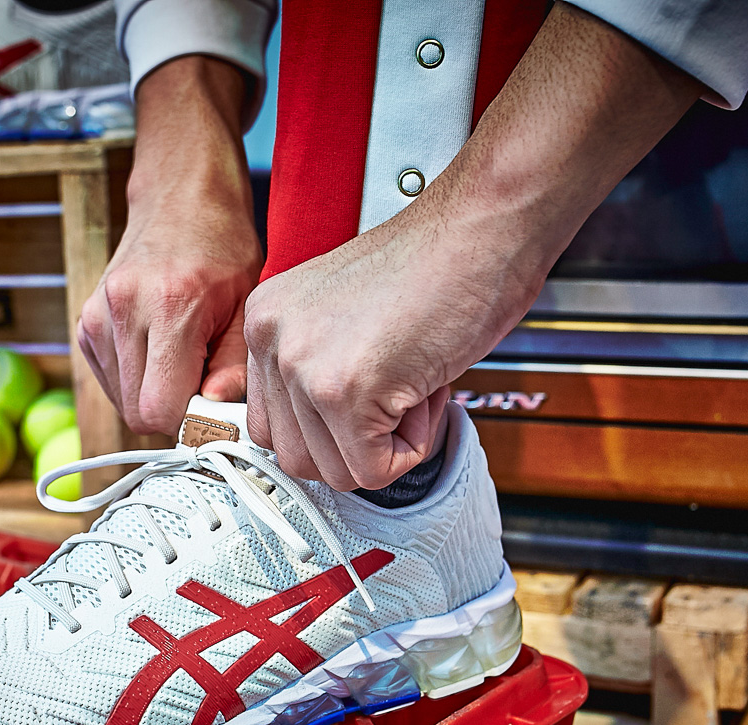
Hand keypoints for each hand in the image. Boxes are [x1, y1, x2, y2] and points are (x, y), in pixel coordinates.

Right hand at [78, 57, 260, 434]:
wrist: (180, 198)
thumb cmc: (223, 250)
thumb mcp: (249, 305)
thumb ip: (237, 366)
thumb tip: (218, 413)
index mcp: (170, 305)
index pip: (159, 408)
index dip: (191, 420)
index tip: (215, 404)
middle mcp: (123, 309)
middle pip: (137, 412)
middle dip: (174, 411)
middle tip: (203, 380)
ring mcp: (96, 316)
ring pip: (122, 401)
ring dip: (154, 395)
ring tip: (183, 356)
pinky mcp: (84, 323)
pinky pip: (110, 382)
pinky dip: (137, 380)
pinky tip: (159, 349)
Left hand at [245, 2, 702, 489]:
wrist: (481, 229)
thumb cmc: (437, 262)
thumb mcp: (345, 315)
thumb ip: (318, 366)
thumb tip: (318, 435)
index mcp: (266, 319)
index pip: (269, 425)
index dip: (327, 429)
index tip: (362, 410)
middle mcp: (273, 340)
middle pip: (296, 458)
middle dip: (355, 444)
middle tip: (397, 393)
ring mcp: (304, 366)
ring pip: (334, 472)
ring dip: (385, 445)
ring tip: (412, 383)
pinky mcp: (346, 392)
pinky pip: (375, 470)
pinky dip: (413, 447)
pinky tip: (425, 391)